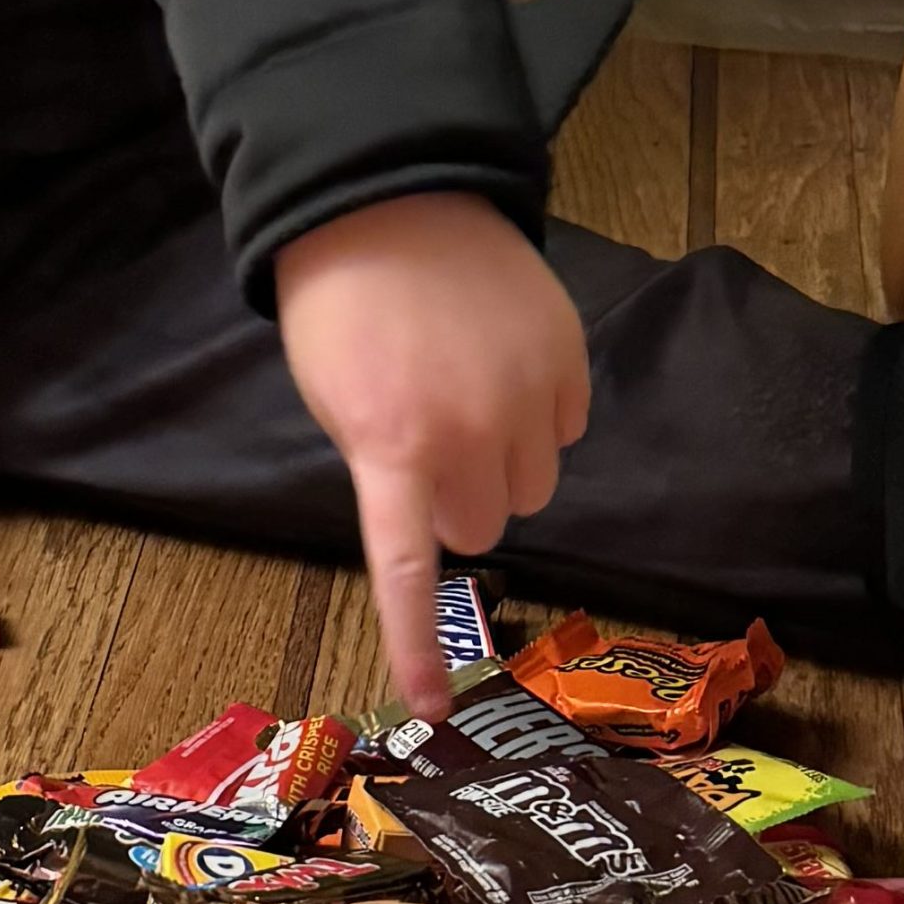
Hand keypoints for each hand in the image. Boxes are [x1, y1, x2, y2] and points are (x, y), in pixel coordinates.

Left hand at [274, 191, 590, 718]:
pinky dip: (541, 415)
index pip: (407, 569)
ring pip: (533, 485)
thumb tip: (431, 511)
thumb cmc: (342, 306)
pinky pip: (567, 428)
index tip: (427, 706)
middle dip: (459, 503)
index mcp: (393, 447)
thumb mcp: (335, 400)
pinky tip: (503, 368)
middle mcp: (470, 433)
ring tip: (467, 400)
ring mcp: (528, 396)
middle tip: (427, 447)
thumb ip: (383, 466)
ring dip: (505, 463)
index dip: (416, 642)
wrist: (392, 197)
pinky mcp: (568, 360)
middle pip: (483, 526)